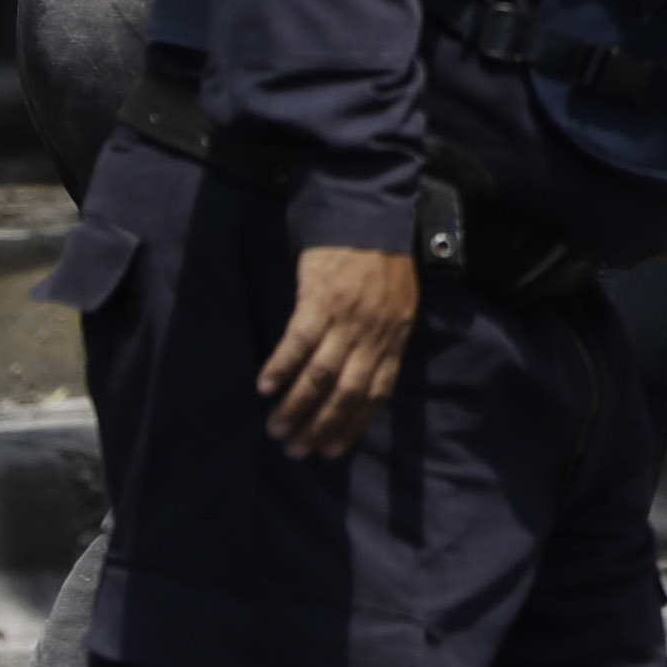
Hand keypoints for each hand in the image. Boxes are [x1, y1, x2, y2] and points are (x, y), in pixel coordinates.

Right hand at [260, 243, 420, 455]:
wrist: (368, 215)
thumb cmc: (383, 262)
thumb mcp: (400, 304)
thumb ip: (386, 339)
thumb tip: (365, 378)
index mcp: (396, 336)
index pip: (376, 392)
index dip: (353, 424)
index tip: (331, 450)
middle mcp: (375, 333)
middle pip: (347, 392)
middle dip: (321, 426)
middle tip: (296, 450)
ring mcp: (348, 317)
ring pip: (321, 374)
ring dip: (297, 406)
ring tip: (276, 430)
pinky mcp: (320, 299)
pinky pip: (299, 342)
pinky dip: (282, 367)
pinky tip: (265, 388)